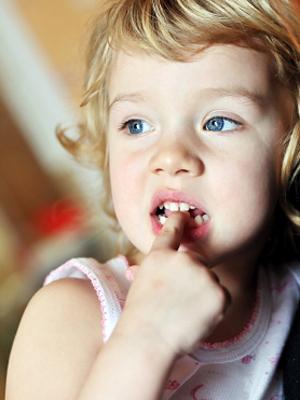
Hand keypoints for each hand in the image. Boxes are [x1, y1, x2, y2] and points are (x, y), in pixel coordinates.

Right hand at [116, 212, 230, 356]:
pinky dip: (215, 306)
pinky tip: (197, 317)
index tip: (183, 216)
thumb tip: (161, 265)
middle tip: (178, 299)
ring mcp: (203, 275)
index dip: (179, 220)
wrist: (148, 340)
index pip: (172, 230)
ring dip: (204, 292)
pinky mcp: (220, 293)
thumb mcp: (142, 282)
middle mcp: (184, 259)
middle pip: (197, 262)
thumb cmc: (141, 315)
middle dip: (193, 276)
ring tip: (185, 312)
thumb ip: (159, 267)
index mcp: (161, 255)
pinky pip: (222, 296)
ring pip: (210, 280)